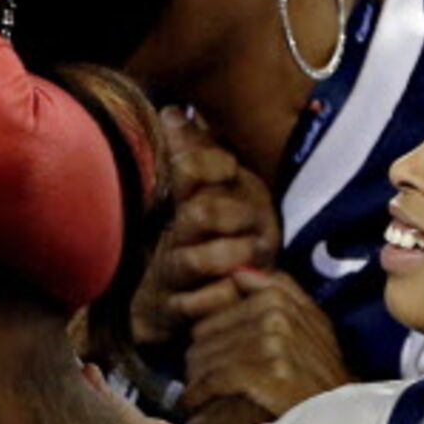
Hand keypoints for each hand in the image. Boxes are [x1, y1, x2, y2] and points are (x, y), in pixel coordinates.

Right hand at [128, 111, 280, 343]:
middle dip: (235, 216)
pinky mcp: (172, 311)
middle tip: (257, 225)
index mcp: (178, 199)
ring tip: (252, 260)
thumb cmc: (207, 241)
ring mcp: (169, 273)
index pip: (187, 167)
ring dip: (233, 259)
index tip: (230, 169)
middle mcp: (169, 233)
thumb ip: (198, 155)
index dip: (212, 164)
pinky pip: (199, 306)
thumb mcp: (215, 195)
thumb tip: (172, 112)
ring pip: (196, 260)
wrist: (167, 304)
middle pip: (201, 212)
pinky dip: (224, 300)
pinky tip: (238, 293)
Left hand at [183, 269, 348, 419]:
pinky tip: (198, 402)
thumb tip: (238, 272)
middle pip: (205, 329)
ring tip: (201, 391)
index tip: (211, 348)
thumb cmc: (316, 375)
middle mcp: (277, 314)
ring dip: (196, 376)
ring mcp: (274, 343)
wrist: (336, 420)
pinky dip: (200, 392)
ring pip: (203, 353)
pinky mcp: (268, 373)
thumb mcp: (309, 327)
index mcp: (280, 298)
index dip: (211, 328)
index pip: (218, 306)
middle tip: (202, 376)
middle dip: (200, 354)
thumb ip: (278, 293)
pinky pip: (214, 377)